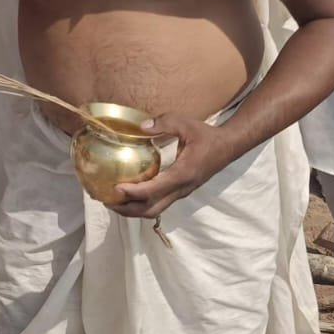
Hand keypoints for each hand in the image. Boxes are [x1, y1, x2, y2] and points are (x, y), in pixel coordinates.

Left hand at [107, 113, 234, 218]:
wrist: (227, 147)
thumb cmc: (206, 136)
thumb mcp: (186, 124)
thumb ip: (164, 123)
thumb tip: (142, 127)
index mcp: (182, 174)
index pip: (154, 190)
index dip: (134, 192)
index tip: (115, 188)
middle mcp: (181, 189)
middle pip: (151, 210)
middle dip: (127, 209)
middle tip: (106, 200)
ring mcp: (181, 193)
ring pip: (154, 210)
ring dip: (132, 210)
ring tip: (112, 201)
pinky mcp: (180, 192)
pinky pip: (158, 204)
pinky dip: (141, 204)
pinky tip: (128, 195)